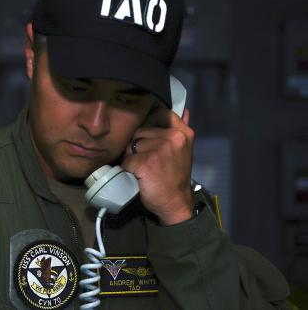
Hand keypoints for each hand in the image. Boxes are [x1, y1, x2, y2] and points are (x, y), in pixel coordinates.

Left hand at [121, 107, 194, 225]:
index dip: (150, 120)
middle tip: (148, 161)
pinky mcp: (146, 163)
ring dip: (132, 157)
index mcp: (183, 132)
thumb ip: (179, 129)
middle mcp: (173, 137)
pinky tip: (139, 176)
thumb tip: (184, 109)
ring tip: (145, 169)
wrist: (175, 203)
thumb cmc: (175, 177)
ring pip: (132, 145)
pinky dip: (128, 169)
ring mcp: (160, 149)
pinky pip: (127, 161)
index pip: (161, 113)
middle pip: (140, 131)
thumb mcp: (183, 149)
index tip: (149, 133)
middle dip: (138, 145)